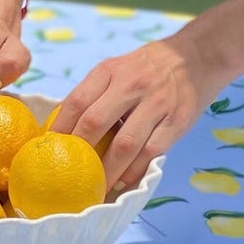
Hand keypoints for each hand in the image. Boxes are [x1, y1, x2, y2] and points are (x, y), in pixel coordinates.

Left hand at [51, 35, 220, 191]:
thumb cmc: (148, 69)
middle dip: (79, 152)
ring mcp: (157, 103)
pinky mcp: (178, 121)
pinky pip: (152, 152)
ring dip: (108, 170)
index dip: (59, 129)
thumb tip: (61, 127)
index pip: (76, 101)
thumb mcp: (117, 69)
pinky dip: (135, 170)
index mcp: (110, 71)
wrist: (197, 56)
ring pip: (125, 144)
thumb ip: (94, 94)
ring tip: (96, 187)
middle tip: (69, 174)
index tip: (47, 150)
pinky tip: (124, 181)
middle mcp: (132, 84)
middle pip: (95, 122)